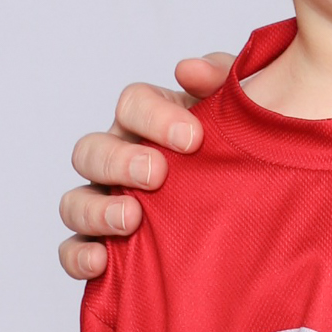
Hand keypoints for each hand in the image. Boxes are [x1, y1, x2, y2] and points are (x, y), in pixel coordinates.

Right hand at [56, 55, 234, 278]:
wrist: (259, 215)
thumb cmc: (244, 154)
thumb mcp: (242, 112)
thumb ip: (224, 79)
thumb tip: (189, 70)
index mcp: (152, 123)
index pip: (132, 104)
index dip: (154, 117)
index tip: (192, 139)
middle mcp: (121, 159)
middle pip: (91, 150)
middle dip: (120, 161)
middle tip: (157, 175)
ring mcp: (107, 203)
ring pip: (75, 200)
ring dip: (96, 209)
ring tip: (132, 219)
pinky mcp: (104, 247)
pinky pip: (72, 249)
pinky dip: (78, 254)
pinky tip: (103, 261)